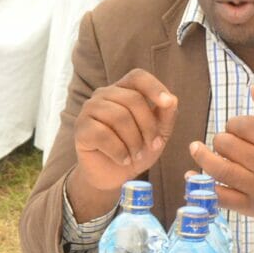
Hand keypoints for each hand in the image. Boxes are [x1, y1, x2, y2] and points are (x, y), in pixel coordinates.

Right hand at [71, 69, 178, 198]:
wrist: (114, 175)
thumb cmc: (136, 150)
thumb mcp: (158, 134)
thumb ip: (166, 116)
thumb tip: (172, 99)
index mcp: (124, 90)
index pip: (138, 77)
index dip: (154, 87)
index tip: (168, 102)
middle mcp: (104, 94)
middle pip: (132, 99)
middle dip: (148, 126)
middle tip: (153, 146)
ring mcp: (89, 110)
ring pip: (118, 117)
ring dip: (134, 141)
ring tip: (137, 156)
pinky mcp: (81, 129)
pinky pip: (102, 134)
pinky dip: (119, 151)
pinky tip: (123, 160)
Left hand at [189, 83, 253, 247]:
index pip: (245, 125)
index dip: (233, 123)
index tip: (235, 127)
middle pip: (229, 145)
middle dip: (220, 140)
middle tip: (222, 142)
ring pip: (220, 169)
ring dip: (203, 157)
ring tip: (196, 149)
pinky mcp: (246, 206)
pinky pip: (218, 196)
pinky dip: (201, 185)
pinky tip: (192, 175)